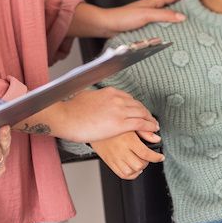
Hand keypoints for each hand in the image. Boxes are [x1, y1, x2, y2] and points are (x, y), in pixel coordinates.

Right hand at [21, 87, 157, 143]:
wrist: (66, 117)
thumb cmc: (71, 110)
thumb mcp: (85, 96)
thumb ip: (94, 97)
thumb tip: (94, 97)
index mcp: (110, 92)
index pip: (129, 98)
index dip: (137, 107)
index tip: (139, 112)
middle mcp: (117, 99)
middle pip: (138, 105)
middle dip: (146, 113)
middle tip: (151, 120)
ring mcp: (119, 110)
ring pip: (142, 114)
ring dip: (151, 120)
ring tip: (155, 126)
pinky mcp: (120, 123)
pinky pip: (141, 124)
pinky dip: (149, 127)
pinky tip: (153, 130)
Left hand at [69, 0, 185, 37]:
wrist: (106, 26)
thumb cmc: (123, 17)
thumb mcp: (146, 15)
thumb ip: (164, 15)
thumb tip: (182, 16)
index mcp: (152, 2)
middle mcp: (151, 9)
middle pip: (170, 7)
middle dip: (182, 8)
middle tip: (196, 13)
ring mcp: (147, 18)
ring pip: (165, 18)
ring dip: (174, 21)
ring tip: (187, 26)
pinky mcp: (143, 28)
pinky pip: (158, 27)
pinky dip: (166, 30)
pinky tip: (170, 37)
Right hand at [92, 130, 163, 179]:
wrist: (95, 125)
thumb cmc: (113, 122)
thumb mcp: (130, 123)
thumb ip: (145, 132)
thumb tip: (156, 139)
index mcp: (128, 140)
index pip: (146, 153)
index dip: (156, 157)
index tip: (160, 157)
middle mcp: (121, 150)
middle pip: (139, 165)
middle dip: (146, 162)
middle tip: (147, 157)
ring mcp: (115, 158)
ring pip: (131, 171)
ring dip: (138, 168)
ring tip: (139, 161)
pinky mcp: (109, 162)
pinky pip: (122, 174)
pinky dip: (130, 174)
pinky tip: (132, 168)